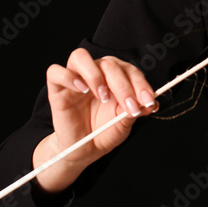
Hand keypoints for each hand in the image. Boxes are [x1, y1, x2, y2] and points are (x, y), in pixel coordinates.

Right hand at [32, 48, 157, 192]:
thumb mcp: (124, 123)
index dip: (141, 85)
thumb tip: (152, 103)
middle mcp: (96, 72)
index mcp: (115, 77)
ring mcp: (75, 78)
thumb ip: (135, 110)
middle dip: (124, 86)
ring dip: (95, 75)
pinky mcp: (57, 88)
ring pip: (80, 57)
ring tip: (103, 96)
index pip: (129, 70)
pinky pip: (56, 72)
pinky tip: (82, 90)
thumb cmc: (104, 132)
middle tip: (130, 106)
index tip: (149, 102)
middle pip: (109, 64)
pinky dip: (69, 77)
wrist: (82, 151)